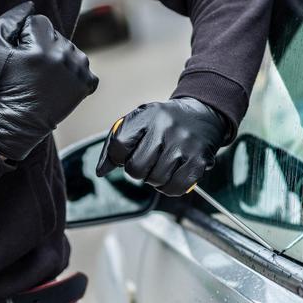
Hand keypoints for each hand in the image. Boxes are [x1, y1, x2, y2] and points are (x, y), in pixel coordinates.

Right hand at [0, 2, 98, 160]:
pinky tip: (60, 85)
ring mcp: (78, 70)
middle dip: (45, 46)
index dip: (29, 37)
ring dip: (61, 58)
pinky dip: (74, 74)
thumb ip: (9, 21)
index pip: (40, 22)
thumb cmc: (8, 84)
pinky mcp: (87, 83)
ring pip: (71, 50)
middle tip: (35, 69)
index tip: (24, 56)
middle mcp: (63, 55)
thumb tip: (30, 6)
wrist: (22, 120)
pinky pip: (83, 67)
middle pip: (56, 35)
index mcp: (41, 46)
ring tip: (47, 77)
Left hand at [95, 97, 227, 196]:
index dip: (118, 158)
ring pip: (155, 180)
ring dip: (154, 180)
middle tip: (146, 163)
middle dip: (137, 171)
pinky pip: (176, 187)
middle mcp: (166, 128)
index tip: (125, 156)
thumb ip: (115, 145)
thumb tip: (100, 172)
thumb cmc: (163, 123)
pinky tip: (172, 175)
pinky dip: (170, 188)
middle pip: (136, 168)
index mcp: (146, 115)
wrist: (202, 115)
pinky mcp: (199, 160)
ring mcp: (184, 144)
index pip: (119, 145)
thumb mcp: (138, 123)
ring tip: (160, 166)